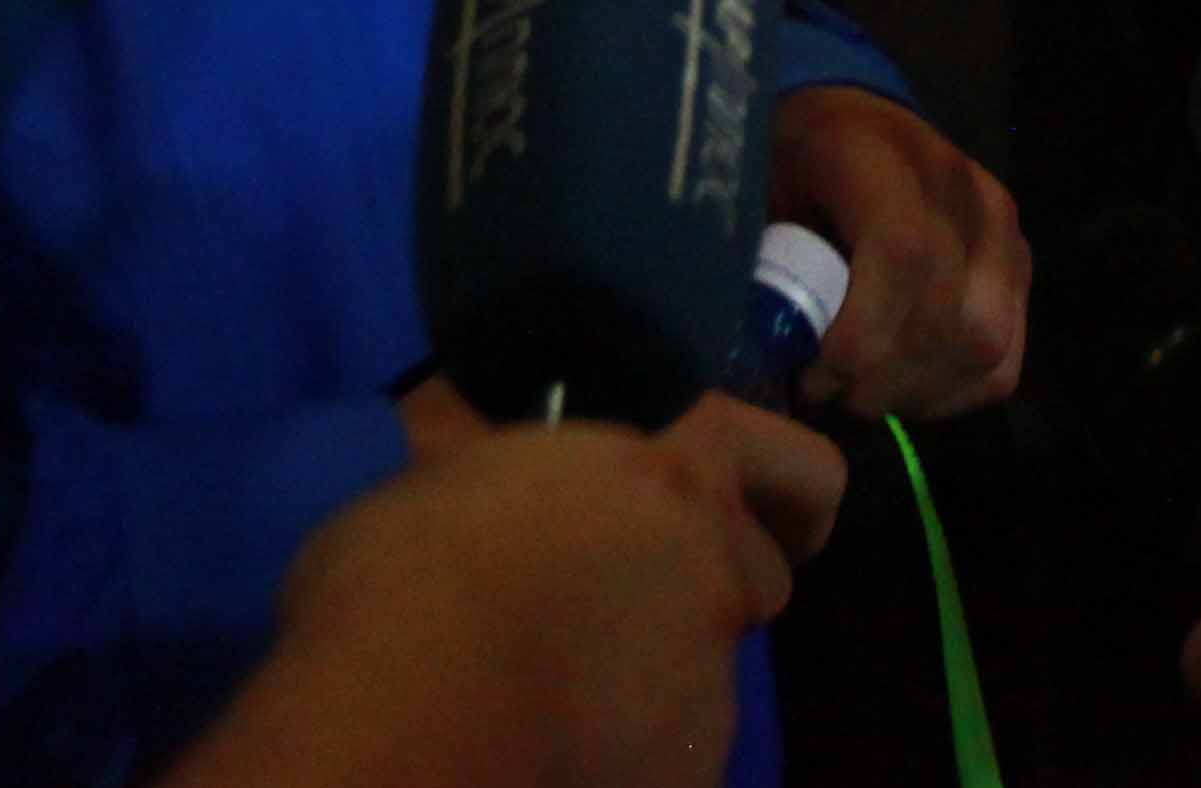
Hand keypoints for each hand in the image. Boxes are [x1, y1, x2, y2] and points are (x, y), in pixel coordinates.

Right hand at [221, 402, 841, 787]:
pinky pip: (678, 754)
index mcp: (681, 468)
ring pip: (714, 672)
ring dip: (661, 671)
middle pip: (761, 579)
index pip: (802, 470)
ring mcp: (710, 680)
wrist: (398, 702)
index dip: (778, 495)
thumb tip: (491, 444)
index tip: (747, 511)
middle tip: (624, 598)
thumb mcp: (461, 462)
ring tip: (567, 684)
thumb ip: (529, 459)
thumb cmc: (411, 564)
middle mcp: (718, 568)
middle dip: (711, 587)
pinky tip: (558, 744)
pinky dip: (636, 750)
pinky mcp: (689, 772)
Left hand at [768, 86, 1027, 417]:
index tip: (811, 376)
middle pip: (946, 313)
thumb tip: (763, 352)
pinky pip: (1005, 358)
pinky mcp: (1020, 263)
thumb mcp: (761, 191)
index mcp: (883, 154)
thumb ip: (765, 261)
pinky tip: (903, 389)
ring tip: (862, 394)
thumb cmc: (795, 163)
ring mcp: (1000, 227)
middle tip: (828, 394)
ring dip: (915, 393)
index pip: (904, 252)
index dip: (862, 334)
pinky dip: (952, 393)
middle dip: (880, 379)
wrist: (856, 120)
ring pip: (983, 343)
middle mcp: (959, 187)